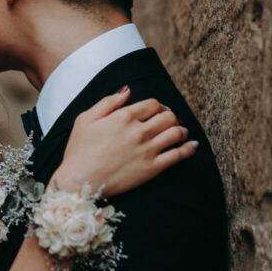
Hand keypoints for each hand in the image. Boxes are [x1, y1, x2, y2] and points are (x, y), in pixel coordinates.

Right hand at [52, 86, 197, 196]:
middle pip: (168, 116)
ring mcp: (148, 150)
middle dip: (170, 116)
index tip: (156, 111)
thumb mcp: (85, 119)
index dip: (157, 106)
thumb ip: (108, 102)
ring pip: (177, 133)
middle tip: (168, 121)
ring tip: (179, 132)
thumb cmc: (79, 150)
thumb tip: (127, 90)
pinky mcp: (152, 168)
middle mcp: (139, 131)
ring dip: (181, 129)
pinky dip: (189, 148)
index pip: (153, 104)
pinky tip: (192, 145)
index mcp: (123, 117)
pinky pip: (179, 155)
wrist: (79, 180)